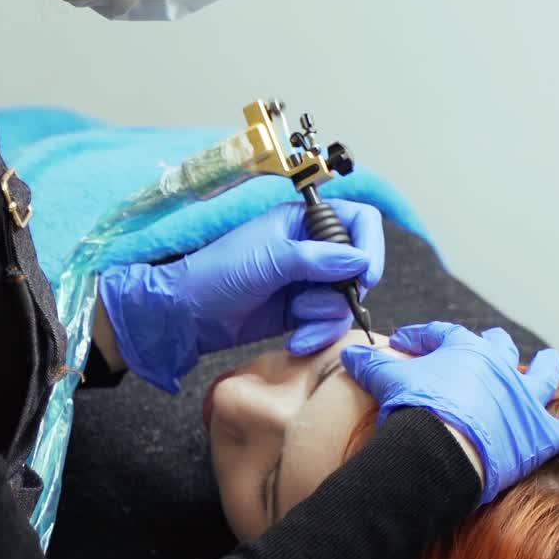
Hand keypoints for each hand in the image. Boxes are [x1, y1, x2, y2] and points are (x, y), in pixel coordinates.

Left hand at [97, 200, 383, 392]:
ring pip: (345, 300)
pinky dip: (317, 334)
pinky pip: (328, 323)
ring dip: (325, 317)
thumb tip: (359, 260)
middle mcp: (310, 248)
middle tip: (317, 303)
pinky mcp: (301, 311)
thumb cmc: (217, 273)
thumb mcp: (268, 260)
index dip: (369, 244)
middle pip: (359, 266)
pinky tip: (294, 339)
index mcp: (301, 221)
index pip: (357, 219)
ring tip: (296, 319)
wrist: (189, 313)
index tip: (364, 275)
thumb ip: (315, 258)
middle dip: (344, 291)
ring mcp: (307, 281)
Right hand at [340, 322, 558, 503]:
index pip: (440, 334)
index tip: (404, 343)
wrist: (445, 450)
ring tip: (548, 360)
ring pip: (540, 376)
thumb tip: (349, 351)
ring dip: (543, 368)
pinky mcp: (542, 434)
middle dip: (488, 346)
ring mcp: (523, 399)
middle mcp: (498, 366)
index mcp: (462, 349)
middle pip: (495, 347)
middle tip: (480, 348)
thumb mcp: (386, 379)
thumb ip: (370, 362)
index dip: (421, 337)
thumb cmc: (417, 410)